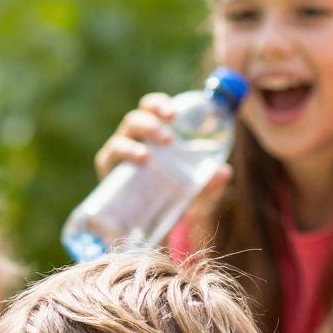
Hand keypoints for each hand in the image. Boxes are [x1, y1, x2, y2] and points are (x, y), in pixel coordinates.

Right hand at [92, 94, 230, 249]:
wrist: (150, 227)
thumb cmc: (171, 198)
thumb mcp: (194, 190)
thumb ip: (209, 182)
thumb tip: (224, 172)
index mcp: (151, 134)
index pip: (151, 108)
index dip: (159, 104)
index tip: (174, 114)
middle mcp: (133, 139)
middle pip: (136, 118)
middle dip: (152, 123)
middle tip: (170, 139)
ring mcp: (118, 154)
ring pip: (124, 134)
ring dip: (139, 141)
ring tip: (151, 155)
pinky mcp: (108, 170)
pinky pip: (111, 154)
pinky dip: (126, 152)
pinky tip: (141, 158)